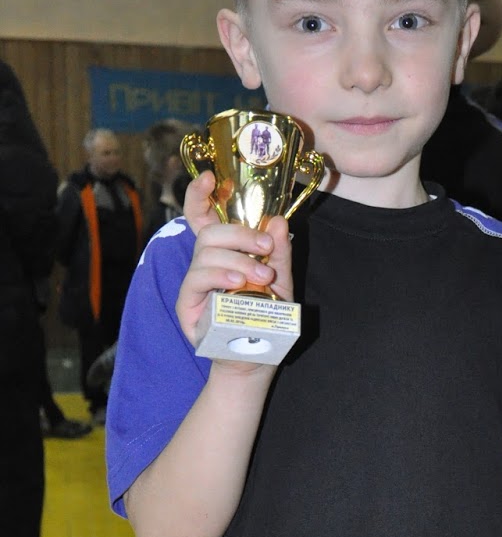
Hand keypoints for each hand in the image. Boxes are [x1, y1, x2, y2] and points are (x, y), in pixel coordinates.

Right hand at [175, 172, 293, 354]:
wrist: (257, 358)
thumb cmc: (265, 318)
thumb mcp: (280, 281)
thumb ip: (278, 253)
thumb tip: (277, 221)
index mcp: (224, 252)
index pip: (204, 216)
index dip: (200, 194)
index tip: (211, 178)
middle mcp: (205, 262)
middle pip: (210, 230)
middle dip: (240, 233)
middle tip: (266, 248)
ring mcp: (194, 282)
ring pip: (206, 252)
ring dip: (238, 259)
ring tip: (262, 278)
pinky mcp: (187, 303)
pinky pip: (197, 279)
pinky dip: (220, 275)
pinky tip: (238, 282)